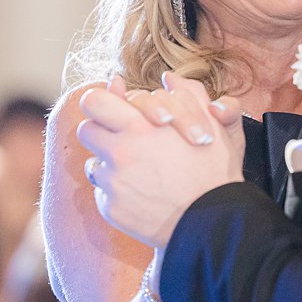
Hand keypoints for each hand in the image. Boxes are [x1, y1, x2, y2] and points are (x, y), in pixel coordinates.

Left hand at [78, 73, 244, 249]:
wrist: (213, 223)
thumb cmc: (215, 171)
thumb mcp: (211, 125)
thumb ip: (190, 94)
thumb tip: (169, 78)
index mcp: (140, 127)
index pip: (93, 101)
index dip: (102, 102)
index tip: (113, 110)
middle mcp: (120, 153)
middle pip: (86, 130)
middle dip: (102, 131)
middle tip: (122, 139)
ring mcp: (113, 183)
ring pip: (93, 163)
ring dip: (109, 163)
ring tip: (136, 171)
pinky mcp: (111, 209)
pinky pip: (102, 193)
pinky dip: (117, 192)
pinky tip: (140, 194)